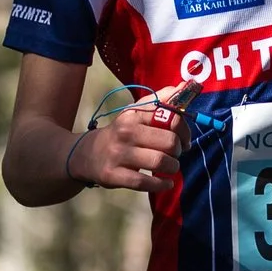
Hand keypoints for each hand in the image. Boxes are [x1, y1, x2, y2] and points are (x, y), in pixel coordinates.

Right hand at [70, 101, 188, 192]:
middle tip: (176, 154)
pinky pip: (144, 182)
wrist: (87, 154)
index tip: (184, 139)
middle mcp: (125, 132)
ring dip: (172, 167)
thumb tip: (183, 86)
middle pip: (169, 142)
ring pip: (159, 162)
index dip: (185, 130)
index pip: (171, 118)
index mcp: (134, 115)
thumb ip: (160, 101)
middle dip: (179, 150)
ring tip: (170, 167)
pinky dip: (161, 184)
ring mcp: (118, 154)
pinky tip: (166, 183)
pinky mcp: (113, 175)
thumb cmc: (121, 133)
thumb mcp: (135, 113)